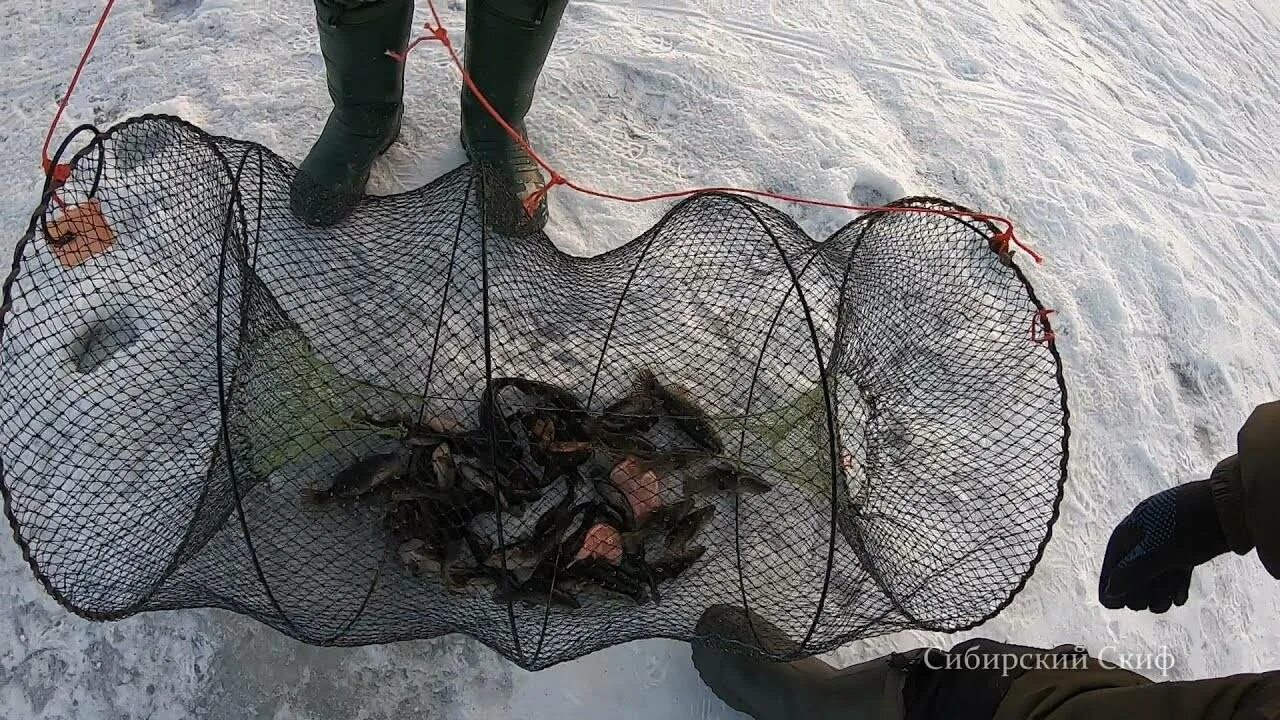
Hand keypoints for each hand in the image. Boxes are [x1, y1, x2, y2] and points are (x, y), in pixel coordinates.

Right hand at [1098, 480, 1228, 612]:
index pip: (1114, 558)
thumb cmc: (1191, 528)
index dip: (1111, 582)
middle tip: (1146, 606)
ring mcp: (1168, 537)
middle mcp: (1147, 531)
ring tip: (1167, 604)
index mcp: (1133, 526)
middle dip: (1140, 589)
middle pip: (1134, 567)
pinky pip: (1174, 567)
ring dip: (1158, 590)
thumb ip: (1133, 574)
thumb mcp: (1159, 553)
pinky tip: (1179, 598)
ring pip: (1156, 570)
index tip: (1111, 605)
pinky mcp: (1189, 544)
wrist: (1233, 509)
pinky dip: (1174, 583)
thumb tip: (1108, 596)